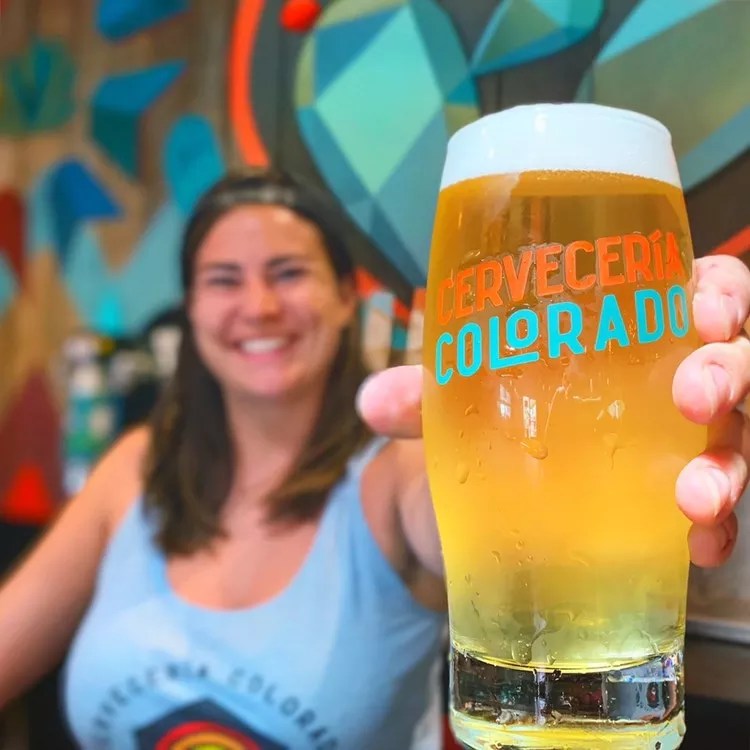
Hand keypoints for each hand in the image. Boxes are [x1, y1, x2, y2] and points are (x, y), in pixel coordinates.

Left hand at [357, 255, 749, 567]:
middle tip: (693, 397)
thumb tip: (371, 403)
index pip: (699, 288)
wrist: (491, 506)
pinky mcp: (677, 503)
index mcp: (630, 326)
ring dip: (729, 462)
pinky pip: (721, 510)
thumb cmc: (497, 420)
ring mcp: (680, 443)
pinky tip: (696, 545)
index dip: (718, 292)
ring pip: (739, 437)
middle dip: (729, 372)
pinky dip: (718, 528)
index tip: (700, 308)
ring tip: (694, 496)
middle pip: (737, 358)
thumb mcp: (463, 401)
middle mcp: (670, 377)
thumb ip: (426, 396)